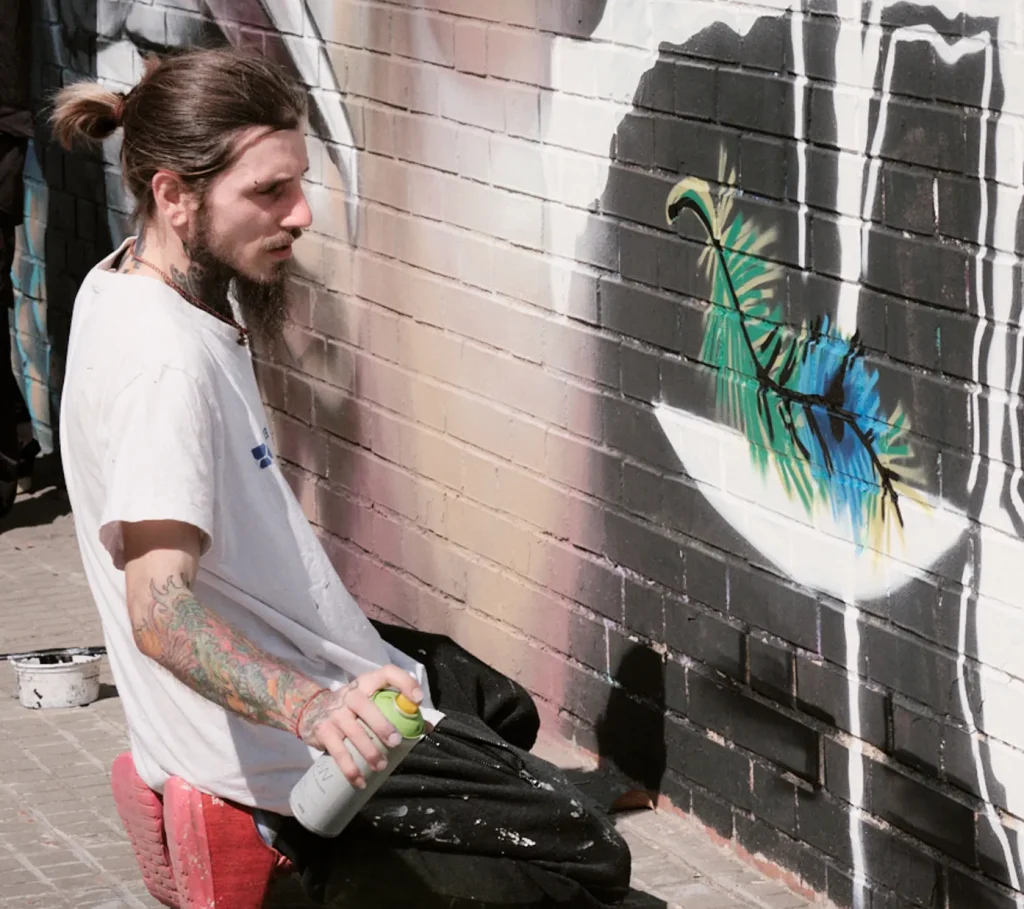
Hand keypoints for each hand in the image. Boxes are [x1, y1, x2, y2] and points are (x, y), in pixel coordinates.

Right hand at [296, 665, 423, 788]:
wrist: (312, 710)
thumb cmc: (353, 707)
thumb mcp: (372, 701)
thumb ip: (397, 711)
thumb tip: (427, 727)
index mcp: (368, 683)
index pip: (388, 673)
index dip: (404, 683)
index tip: (418, 700)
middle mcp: (350, 694)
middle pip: (365, 705)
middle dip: (381, 724)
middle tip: (396, 742)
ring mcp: (335, 712)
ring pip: (351, 730)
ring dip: (367, 750)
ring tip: (380, 766)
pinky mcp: (323, 730)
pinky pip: (336, 750)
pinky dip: (349, 768)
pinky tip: (359, 780)